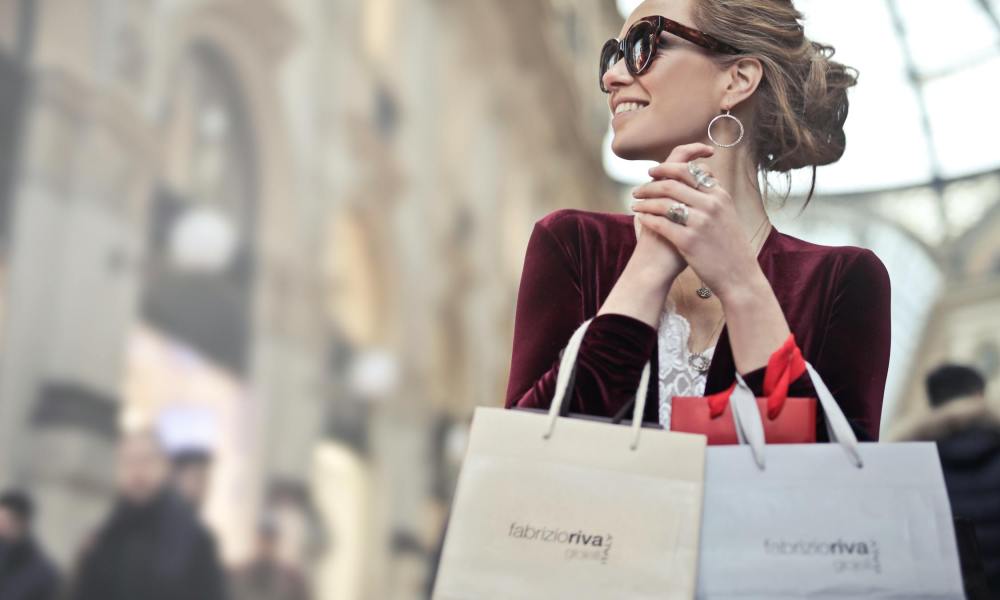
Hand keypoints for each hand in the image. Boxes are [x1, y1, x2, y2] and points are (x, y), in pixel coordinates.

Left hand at [630, 152, 763, 301]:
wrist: (739, 276)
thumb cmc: (730, 247)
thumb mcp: (728, 214)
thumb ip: (712, 196)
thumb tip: (698, 177)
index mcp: (720, 195)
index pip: (689, 170)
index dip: (667, 168)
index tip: (653, 171)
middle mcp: (711, 205)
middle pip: (672, 183)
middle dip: (650, 184)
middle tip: (637, 189)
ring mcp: (700, 222)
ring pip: (663, 202)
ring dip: (644, 202)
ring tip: (635, 205)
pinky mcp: (689, 241)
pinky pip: (661, 224)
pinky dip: (647, 219)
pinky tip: (641, 219)